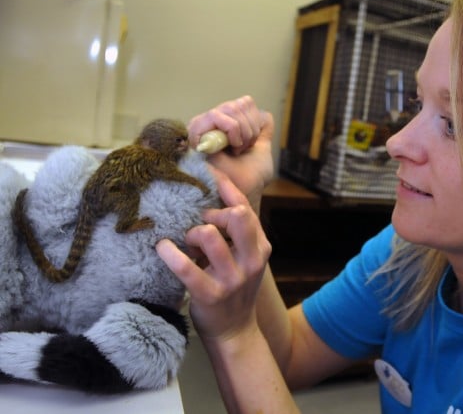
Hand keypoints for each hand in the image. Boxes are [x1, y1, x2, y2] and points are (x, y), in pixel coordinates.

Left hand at [156, 175, 271, 339]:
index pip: (245, 207)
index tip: (206, 172)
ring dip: (192, 233)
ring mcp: (232, 279)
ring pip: (209, 236)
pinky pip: (187, 268)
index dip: (225, 186)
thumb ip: (238, 232)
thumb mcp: (246, 258)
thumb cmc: (235, 287)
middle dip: (212, 213)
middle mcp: (251, 261)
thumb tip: (216, 195)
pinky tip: (162, 248)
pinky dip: (170, 254)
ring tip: (186, 241)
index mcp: (260, 247)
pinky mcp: (211, 295)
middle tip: (199, 221)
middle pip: (237, 215)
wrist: (235, 331)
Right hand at [188, 96, 274, 208]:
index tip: (252, 143)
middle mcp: (210, 123)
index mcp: (225, 126)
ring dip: (242, 131)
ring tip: (237, 151)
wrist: (240, 196)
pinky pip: (217, 115)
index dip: (256, 121)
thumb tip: (266, 115)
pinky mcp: (194, 132)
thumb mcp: (261, 152)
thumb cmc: (249, 180)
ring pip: (231, 108)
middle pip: (240, 103)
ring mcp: (200, 127)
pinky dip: (233, 130)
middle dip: (250, 128)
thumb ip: (263, 133)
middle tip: (244, 149)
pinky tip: (231, 148)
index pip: (245, 103)